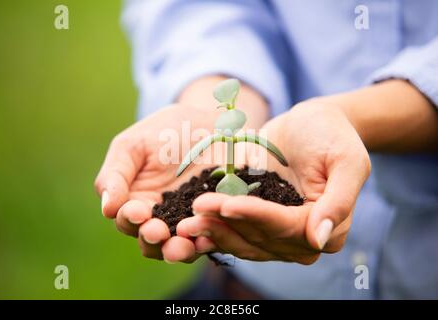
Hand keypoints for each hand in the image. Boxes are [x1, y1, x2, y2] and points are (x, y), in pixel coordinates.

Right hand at [95, 104, 220, 262]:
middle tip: (157, 232)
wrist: (210, 121)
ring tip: (183, 245)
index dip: (129, 219)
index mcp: (136, 201)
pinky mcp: (216, 218)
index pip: (127, 220)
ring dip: (179, 250)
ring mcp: (189, 220)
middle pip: (151, 241)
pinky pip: (211, 236)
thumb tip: (107, 208)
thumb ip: (116, 173)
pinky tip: (209, 237)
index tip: (138, 211)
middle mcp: (161, 217)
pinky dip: (209, 240)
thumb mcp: (134, 145)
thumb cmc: (165, 131)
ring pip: (180, 246)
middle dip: (152, 239)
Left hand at [176, 100, 370, 263]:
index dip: (257, 217)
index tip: (228, 205)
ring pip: (243, 241)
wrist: (310, 124)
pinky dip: (213, 229)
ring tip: (186, 223)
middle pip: (261, 238)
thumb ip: (339, 200)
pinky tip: (190, 225)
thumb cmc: (332, 135)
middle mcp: (302, 238)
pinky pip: (234, 231)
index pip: (287, 227)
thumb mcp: (347, 160)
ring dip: (214, 232)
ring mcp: (278, 233)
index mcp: (329, 227)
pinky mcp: (257, 223)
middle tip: (195, 214)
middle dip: (227, 226)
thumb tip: (320, 239)